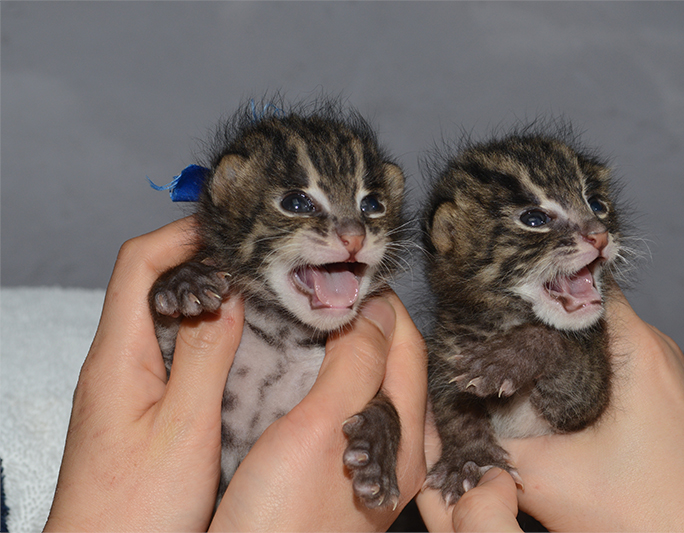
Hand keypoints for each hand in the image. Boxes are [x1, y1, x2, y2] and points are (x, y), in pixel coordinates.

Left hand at [45, 217, 244, 531]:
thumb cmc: (133, 511)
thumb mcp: (185, 428)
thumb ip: (206, 356)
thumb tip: (228, 296)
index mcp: (118, 358)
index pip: (138, 265)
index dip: (181, 235)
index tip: (228, 228)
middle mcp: (115, 363)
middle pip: (150, 283)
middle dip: (201, 261)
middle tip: (253, 258)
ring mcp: (125, 384)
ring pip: (163, 317)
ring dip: (206, 299)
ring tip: (255, 293)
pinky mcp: (139, 405)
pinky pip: (170, 350)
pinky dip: (203, 334)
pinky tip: (237, 346)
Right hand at [210, 291, 427, 531]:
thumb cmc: (278, 522)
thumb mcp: (318, 431)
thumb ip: (353, 368)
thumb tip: (375, 312)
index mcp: (403, 439)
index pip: (408, 351)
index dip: (385, 308)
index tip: (355, 281)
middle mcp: (399, 453)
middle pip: (398, 368)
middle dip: (375, 324)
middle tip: (338, 296)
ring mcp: (376, 466)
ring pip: (378, 389)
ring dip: (358, 350)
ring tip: (327, 324)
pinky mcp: (350, 476)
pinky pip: (359, 412)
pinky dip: (343, 380)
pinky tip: (319, 375)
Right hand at [416, 287, 683, 532]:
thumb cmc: (643, 516)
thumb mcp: (548, 478)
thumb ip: (490, 444)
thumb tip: (446, 417)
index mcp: (638, 348)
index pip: (581, 283)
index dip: (532, 284)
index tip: (490, 294)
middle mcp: (653, 348)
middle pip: (582, 308)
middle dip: (532, 317)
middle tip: (484, 329)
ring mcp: (656, 371)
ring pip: (591, 335)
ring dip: (550, 344)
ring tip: (503, 354)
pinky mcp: (653, 395)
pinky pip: (604, 360)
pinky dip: (569, 365)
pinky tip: (538, 385)